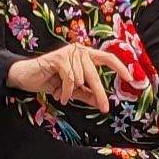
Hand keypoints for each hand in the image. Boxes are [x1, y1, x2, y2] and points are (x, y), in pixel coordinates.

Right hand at [7, 42, 129, 111]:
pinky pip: (70, 79)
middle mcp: (79, 51)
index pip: (107, 57)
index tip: (131, 79)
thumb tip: (103, 103)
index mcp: (85, 55)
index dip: (120, 66)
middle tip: (105, 108)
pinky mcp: (59, 58)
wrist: (26, 77)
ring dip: (72, 92)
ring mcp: (69, 52)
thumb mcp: (73, 90)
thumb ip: (88, 94)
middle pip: (95, 73)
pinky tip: (59, 96)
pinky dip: (66, 91)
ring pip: (81, 78)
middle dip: (100, 93)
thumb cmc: (50, 81)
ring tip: (63, 95)